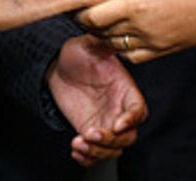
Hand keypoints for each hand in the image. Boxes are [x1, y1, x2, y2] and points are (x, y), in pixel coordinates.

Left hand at [47, 34, 148, 165]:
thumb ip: (103, 45)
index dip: (131, 120)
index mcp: (125, 89)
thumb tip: (112, 37)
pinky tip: (76, 149)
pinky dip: (88, 158)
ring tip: (79, 142)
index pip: (138, 110)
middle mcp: (118, 109)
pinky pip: (96, 153)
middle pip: (127, 136)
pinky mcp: (89, 131)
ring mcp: (104, 123)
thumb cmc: (77, 52)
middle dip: (110, 141)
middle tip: (90, 134)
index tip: (116, 124)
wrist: (57, 65)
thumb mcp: (90, 45)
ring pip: (112, 148)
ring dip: (97, 151)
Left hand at [77, 0, 195, 63]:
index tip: (80, 4)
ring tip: (102, 23)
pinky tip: (121, 38)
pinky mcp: (162, 50)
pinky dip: (122, 49)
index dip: (82, 11)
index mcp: (136, 4)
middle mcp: (140, 27)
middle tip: (87, 11)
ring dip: (104, 35)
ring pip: (115, 45)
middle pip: (101, 32)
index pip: (96, 15)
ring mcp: (151, 42)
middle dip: (89, 22)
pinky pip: (133, 56)